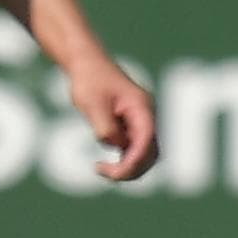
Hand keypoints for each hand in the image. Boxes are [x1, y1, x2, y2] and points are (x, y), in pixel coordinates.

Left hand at [64, 53, 157, 181]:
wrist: (87, 64)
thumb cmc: (89, 80)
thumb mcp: (92, 104)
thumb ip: (105, 127)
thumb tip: (115, 145)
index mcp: (142, 107)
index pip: (146, 141)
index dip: (134, 161)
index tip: (113, 172)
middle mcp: (146, 116)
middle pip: (150, 153)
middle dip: (131, 169)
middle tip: (104, 173)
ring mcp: (141, 122)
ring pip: (144, 155)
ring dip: (127, 168)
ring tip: (101, 170)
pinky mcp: (131, 127)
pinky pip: (134, 151)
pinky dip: (123, 162)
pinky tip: (103, 165)